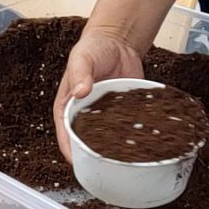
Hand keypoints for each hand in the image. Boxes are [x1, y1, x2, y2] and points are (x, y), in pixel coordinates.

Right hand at [52, 27, 143, 159]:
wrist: (117, 41)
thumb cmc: (92, 49)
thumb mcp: (82, 58)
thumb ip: (79, 73)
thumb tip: (80, 91)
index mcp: (67, 107)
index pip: (66, 136)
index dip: (72, 152)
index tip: (81, 164)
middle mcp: (85, 116)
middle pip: (87, 143)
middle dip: (95, 156)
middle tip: (107, 167)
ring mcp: (105, 116)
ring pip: (108, 140)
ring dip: (116, 150)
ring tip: (127, 161)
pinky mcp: (124, 113)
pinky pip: (127, 129)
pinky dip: (134, 137)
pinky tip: (143, 144)